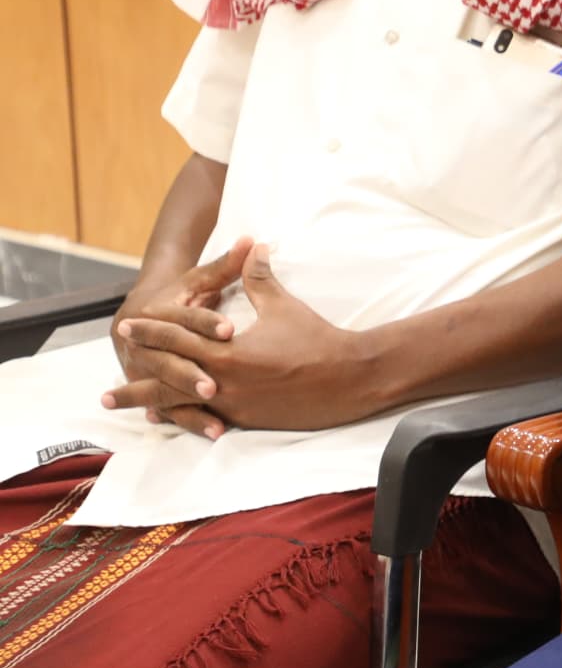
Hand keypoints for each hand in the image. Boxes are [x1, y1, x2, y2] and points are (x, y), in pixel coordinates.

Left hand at [104, 244, 371, 433]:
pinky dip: (186, 419)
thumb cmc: (316, 339)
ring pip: (182, 407)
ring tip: (129, 412)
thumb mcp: (284, 305)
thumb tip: (253, 246)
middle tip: (107, 390)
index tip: (129, 328)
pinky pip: (207, 418)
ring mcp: (234, 405)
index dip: (152, 332)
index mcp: (226, 352)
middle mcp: (223, 381)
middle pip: (167, 382)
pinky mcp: (248, 419)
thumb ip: (260, 278)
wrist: (347, 376)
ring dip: (152, 408)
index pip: (177, 339)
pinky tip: (172, 421)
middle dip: (137, 382)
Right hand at [106, 237, 250, 437]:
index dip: (207, 322)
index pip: (184, 317)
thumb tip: (255, 240)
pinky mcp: (152, 388)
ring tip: (217, 420)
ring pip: (166, 389)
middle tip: (217, 386)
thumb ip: (228, 264)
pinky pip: (169, 408)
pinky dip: (187, 420)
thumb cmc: (181, 295)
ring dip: (189, 404)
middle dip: (191, 373)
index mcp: (160, 311)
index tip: (231, 329)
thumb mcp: (201, 280)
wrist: (136, 319)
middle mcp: (146, 343)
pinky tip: (209, 431)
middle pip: (170, 359)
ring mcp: (146, 369)